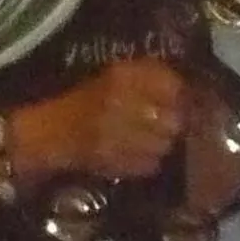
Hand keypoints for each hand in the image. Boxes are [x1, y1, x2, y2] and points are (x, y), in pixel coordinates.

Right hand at [44, 57, 190, 179]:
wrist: (51, 131)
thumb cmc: (87, 101)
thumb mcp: (115, 76)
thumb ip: (151, 77)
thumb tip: (188, 87)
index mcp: (122, 76)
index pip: (172, 85)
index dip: (182, 96)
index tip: (182, 101)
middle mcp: (120, 102)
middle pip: (174, 119)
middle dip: (174, 124)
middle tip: (167, 125)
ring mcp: (116, 135)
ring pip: (165, 145)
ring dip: (162, 144)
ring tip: (149, 140)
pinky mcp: (114, 162)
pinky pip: (150, 164)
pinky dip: (149, 162)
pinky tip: (136, 153)